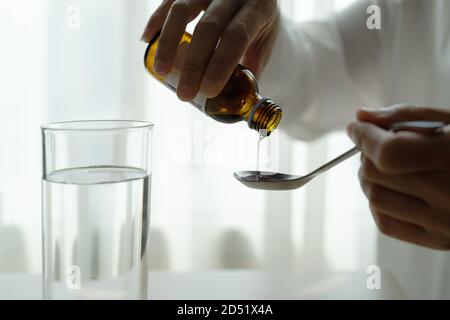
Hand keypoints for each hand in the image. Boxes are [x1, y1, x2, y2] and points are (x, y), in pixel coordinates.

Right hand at [141, 0, 279, 100]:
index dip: (221, 63)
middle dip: (194, 63)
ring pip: (182, 10)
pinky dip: (156, 20)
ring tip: (161, 71)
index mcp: (257, 9)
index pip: (237, 35)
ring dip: (169, 43)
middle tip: (185, 93)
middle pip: (209, 26)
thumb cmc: (257, 20)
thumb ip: (253, 65)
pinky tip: (148, 40)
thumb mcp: (265, 40)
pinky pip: (168, 0)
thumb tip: (238, 100)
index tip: (208, 90)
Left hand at [347, 105, 449, 249]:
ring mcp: (444, 223)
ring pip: (375, 199)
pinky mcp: (439, 240)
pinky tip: (391, 189)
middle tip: (375, 145)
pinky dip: (377, 203)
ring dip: (368, 178)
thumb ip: (405, 116)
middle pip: (375, 174)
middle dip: (366, 154)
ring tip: (384, 166)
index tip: (356, 128)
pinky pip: (386, 223)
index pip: (388, 153)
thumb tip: (360, 116)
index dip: (365, 137)